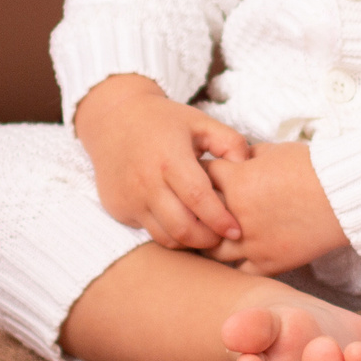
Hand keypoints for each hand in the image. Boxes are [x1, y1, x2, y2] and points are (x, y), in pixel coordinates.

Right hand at [75, 75, 251, 249]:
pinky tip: (182, 223)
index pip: (199, 199)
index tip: (236, 230)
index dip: (220, 219)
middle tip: (223, 238)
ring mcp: (129, 198)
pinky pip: (148, 231)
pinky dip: (168, 233)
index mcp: (170, 159)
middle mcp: (146, 182)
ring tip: (206, 234)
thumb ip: (230, 143)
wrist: (114, 119)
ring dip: (188, 241)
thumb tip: (246, 169)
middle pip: (182, 227)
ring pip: (165, 237)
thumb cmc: (164, 121)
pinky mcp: (118, 208)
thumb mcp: (201, 122)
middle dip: (208, 239)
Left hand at [202, 142, 347, 275]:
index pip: (198, 177)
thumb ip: (249, 156)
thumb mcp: (275, 150)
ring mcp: (250, 242)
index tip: (202, 178)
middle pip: (197, 216)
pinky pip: (238, 270)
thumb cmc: (313, 168)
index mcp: (236, 181)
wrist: (343, 196)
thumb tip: (237, 158)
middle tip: (196, 209)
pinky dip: (235, 264)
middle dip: (195, 211)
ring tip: (212, 236)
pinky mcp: (267, 263)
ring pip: (211, 250)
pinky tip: (237, 256)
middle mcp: (236, 213)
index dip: (198, 176)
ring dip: (209, 242)